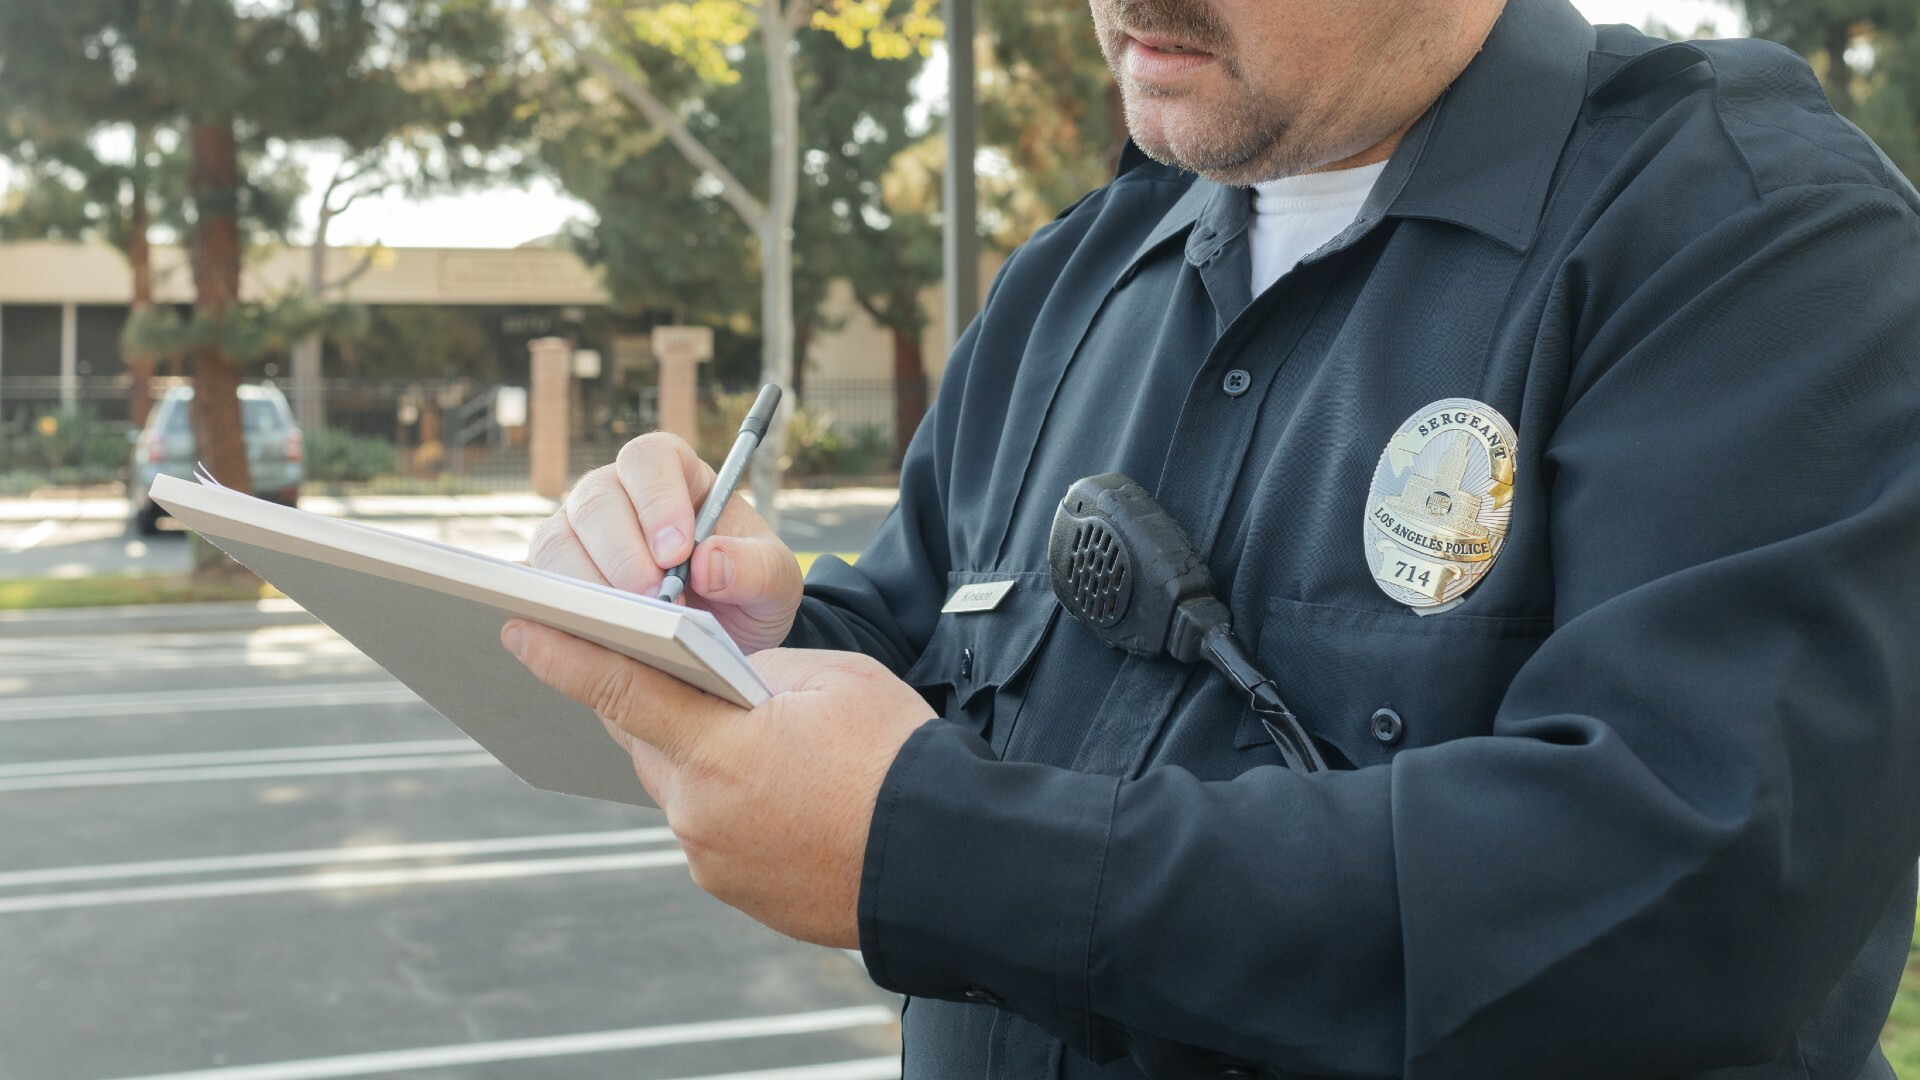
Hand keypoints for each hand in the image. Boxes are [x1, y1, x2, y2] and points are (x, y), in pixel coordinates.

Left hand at [502, 618, 932, 947]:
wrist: (948, 864)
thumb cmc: (900, 760)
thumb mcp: (834, 681)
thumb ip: (759, 672)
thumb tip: (726, 677)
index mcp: (720, 750)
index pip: (621, 690)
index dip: (565, 655)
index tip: (519, 627)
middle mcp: (699, 812)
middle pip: (645, 739)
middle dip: (650, 701)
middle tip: (665, 667)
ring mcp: (712, 859)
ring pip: (677, 786)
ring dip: (698, 754)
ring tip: (757, 738)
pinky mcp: (733, 889)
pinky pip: (709, 828)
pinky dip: (727, 800)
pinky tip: (777, 790)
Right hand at [526, 432, 803, 651]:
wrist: (727, 633)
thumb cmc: (745, 588)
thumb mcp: (775, 581)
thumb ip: (755, 568)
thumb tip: (709, 563)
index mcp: (673, 474)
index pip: (650, 460)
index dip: (657, 499)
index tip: (677, 551)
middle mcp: (617, 494)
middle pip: (595, 500)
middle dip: (622, 553)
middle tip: (654, 599)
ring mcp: (578, 534)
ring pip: (557, 541)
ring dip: (588, 585)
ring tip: (628, 624)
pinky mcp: (556, 578)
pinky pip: (539, 586)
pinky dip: (557, 610)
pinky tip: (589, 635)